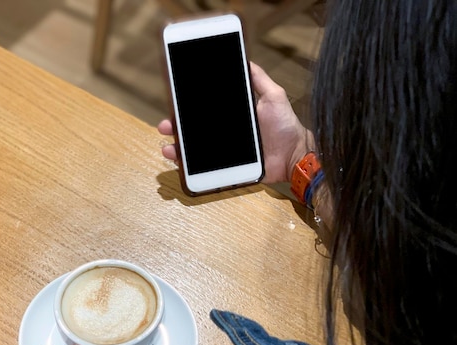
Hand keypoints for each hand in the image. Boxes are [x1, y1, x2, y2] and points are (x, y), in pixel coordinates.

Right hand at [158, 62, 313, 183]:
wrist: (295, 155)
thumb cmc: (286, 126)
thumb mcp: (274, 96)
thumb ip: (260, 80)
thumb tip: (246, 61)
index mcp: (231, 117)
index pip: (205, 111)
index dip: (188, 108)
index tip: (175, 102)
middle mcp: (224, 133)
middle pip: (194, 130)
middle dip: (175, 127)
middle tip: (165, 125)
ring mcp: (223, 152)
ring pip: (194, 150)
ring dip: (177, 147)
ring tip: (168, 146)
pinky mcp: (227, 168)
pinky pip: (204, 169)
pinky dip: (189, 166)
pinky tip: (179, 162)